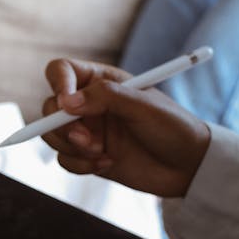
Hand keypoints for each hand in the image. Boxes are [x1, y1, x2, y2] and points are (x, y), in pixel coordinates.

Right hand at [41, 57, 210, 197]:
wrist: (188, 166)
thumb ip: (105, 97)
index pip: (62, 71)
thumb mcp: (142, 106)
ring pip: (53, 136)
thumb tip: (66, 103)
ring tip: (100, 154)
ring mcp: (88, 131)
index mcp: (102, 80)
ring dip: (71, 148)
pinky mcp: (88, 156)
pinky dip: (79, 165)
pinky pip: (64, 160)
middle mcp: (90, 104)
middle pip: (50, 107)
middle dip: (62, 126)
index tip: (67, 105)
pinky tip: (107, 164)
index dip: (58, 85)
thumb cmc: (172, 127)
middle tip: (86, 140)